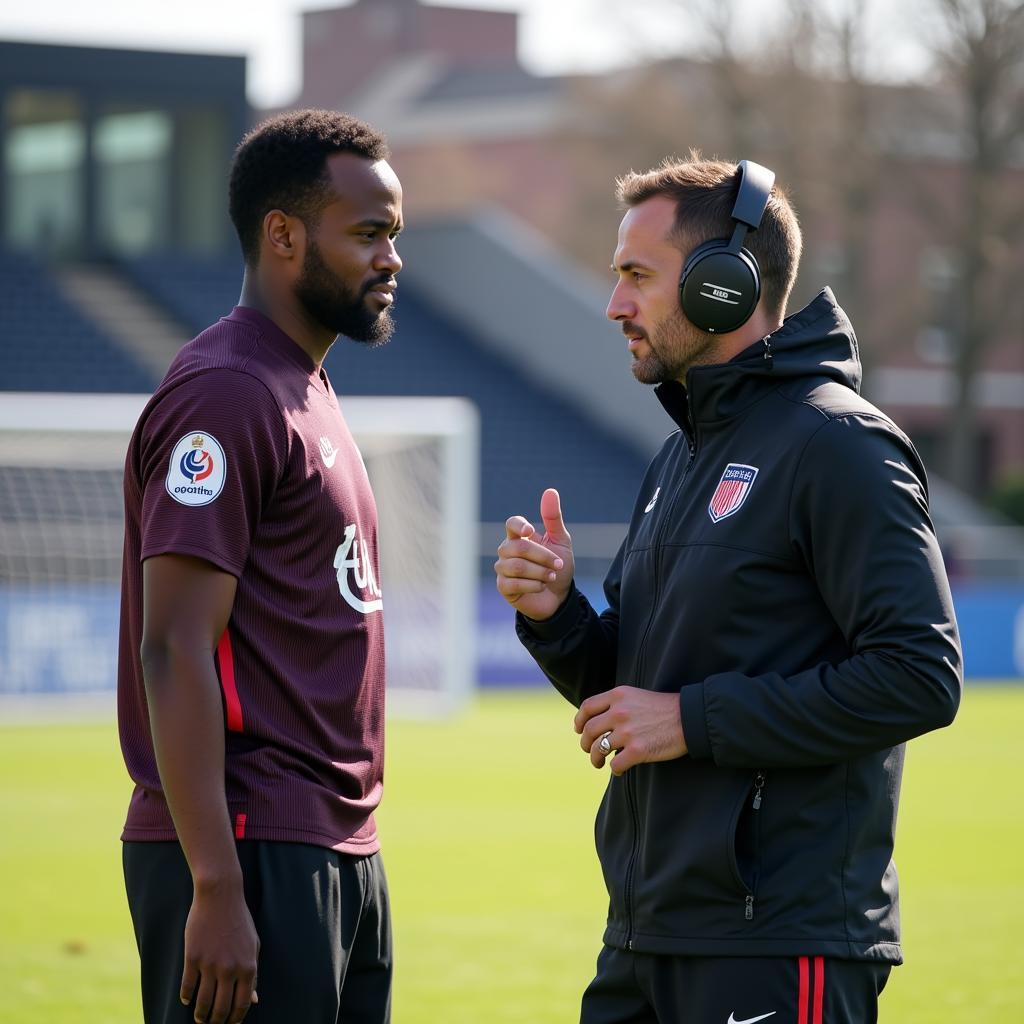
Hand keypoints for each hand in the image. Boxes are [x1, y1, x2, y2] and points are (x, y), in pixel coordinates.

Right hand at [180, 881, 259, 1022]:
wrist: (220, 896)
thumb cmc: (239, 920)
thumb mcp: (253, 945)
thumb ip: (253, 973)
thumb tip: (253, 1000)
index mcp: (248, 966)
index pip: (241, 1004)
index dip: (235, 1019)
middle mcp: (229, 969)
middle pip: (221, 1008)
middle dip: (216, 1021)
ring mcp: (210, 964)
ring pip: (203, 1002)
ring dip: (201, 1015)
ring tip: (200, 1018)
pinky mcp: (192, 958)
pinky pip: (187, 986)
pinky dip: (187, 997)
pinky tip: (187, 1000)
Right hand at [494, 488, 574, 620]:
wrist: (559, 597)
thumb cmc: (558, 567)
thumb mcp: (560, 541)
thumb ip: (553, 518)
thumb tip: (550, 491)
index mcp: (519, 536)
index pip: (511, 523)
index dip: (519, 525)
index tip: (531, 531)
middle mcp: (507, 550)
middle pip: (519, 547)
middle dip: (543, 556)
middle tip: (559, 564)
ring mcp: (503, 569)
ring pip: (517, 566)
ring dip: (540, 572)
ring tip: (551, 576)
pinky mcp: (503, 587)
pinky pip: (514, 583)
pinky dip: (533, 585)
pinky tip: (541, 586)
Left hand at [575, 686, 687, 775]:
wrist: (689, 718)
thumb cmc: (665, 708)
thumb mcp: (637, 696)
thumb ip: (618, 704)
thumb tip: (599, 719)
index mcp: (618, 695)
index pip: (587, 707)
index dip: (579, 720)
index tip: (579, 730)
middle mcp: (619, 712)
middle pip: (588, 729)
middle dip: (585, 743)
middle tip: (589, 750)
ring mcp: (627, 731)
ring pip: (598, 748)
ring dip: (595, 758)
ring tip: (598, 763)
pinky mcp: (637, 750)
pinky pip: (615, 764)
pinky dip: (614, 769)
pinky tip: (618, 770)